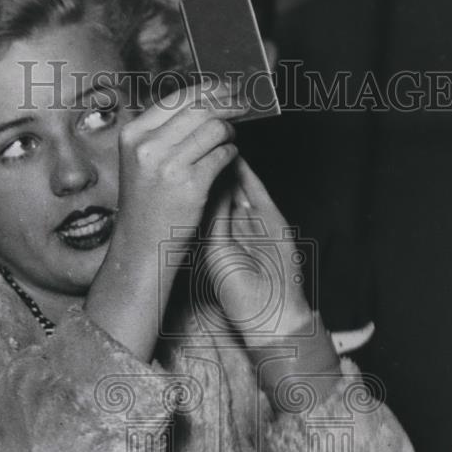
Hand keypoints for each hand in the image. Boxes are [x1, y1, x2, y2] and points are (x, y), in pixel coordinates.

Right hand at [85, 86, 239, 360]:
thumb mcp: (141, 161)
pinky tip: (228, 161)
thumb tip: (200, 100)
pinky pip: (223, 155)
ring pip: (215, 129)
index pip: (177, 97)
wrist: (141, 245)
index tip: (226, 88)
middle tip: (244, 104)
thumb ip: (162, 132)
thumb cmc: (146, 203)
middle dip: (228, 103)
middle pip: (199, 107)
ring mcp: (168, 165)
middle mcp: (147, 146)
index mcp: (133, 134)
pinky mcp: (190, 184)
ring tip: (231, 140)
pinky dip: (231, 155)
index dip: (207, 89)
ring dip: (230, 132)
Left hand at [204, 158, 311, 339]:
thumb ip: (211, 223)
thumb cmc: (239, 293)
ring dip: (226, 163)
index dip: (192, 177)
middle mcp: (235, 223)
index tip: (178, 158)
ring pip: (237, 184)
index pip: (204, 198)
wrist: (271, 309)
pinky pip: (257, 191)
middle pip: (220, 185)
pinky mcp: (273, 218)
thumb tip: (199, 195)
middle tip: (196, 142)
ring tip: (213, 143)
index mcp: (218, 233)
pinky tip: (237, 158)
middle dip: (208, 164)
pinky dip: (247, 175)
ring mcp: (254, 219)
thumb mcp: (217, 254)